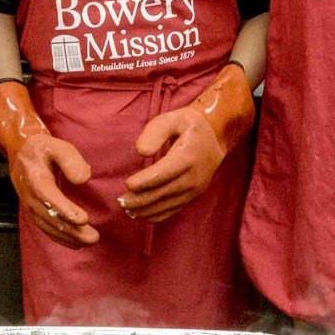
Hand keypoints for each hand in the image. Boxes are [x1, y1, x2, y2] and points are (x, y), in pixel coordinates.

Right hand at [11, 135, 100, 248]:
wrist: (21, 152)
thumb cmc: (43, 149)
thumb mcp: (56, 145)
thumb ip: (70, 160)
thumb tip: (84, 179)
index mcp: (35, 178)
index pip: (48, 197)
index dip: (65, 210)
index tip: (83, 220)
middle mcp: (30, 196)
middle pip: (50, 217)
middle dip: (72, 230)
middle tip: (94, 237)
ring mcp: (29, 206)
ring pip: (48, 226)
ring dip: (69, 237)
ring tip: (89, 242)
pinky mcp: (33, 212)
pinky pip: (45, 228)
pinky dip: (60, 238)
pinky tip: (75, 243)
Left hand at [120, 65, 254, 222]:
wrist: (214, 138)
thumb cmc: (188, 126)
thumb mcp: (172, 119)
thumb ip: (155, 132)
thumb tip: (141, 152)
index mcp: (187, 157)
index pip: (164, 173)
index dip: (145, 181)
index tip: (128, 184)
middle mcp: (193, 177)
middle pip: (163, 193)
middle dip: (140, 199)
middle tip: (120, 201)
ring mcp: (194, 190)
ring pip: (167, 205)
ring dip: (145, 210)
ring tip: (126, 209)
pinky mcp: (192, 197)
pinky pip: (173, 210)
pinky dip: (156, 215)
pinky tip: (140, 214)